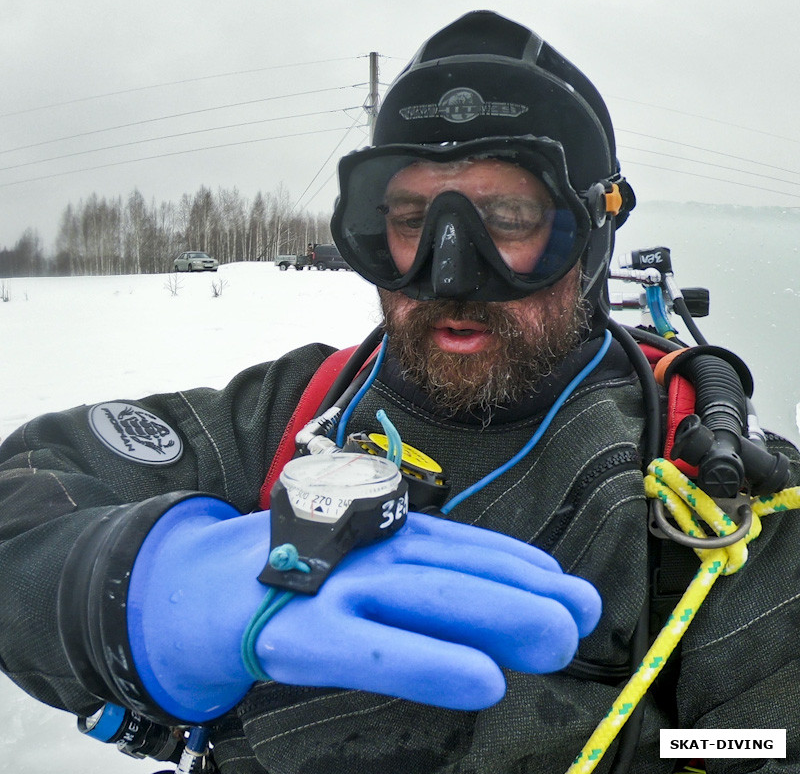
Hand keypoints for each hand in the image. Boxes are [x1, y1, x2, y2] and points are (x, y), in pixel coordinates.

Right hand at [128, 498, 600, 722]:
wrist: (198, 588)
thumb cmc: (297, 580)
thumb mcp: (363, 569)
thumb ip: (418, 582)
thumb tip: (489, 617)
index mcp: (386, 538)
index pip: (467, 547)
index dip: (523, 567)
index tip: (571, 589)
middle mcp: (368, 553)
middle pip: (458, 569)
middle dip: (527, 590)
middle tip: (584, 613)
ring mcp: (336, 588)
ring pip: (429, 598)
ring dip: (500, 614)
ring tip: (558, 638)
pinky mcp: (302, 634)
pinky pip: (377, 650)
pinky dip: (433, 663)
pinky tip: (482, 680)